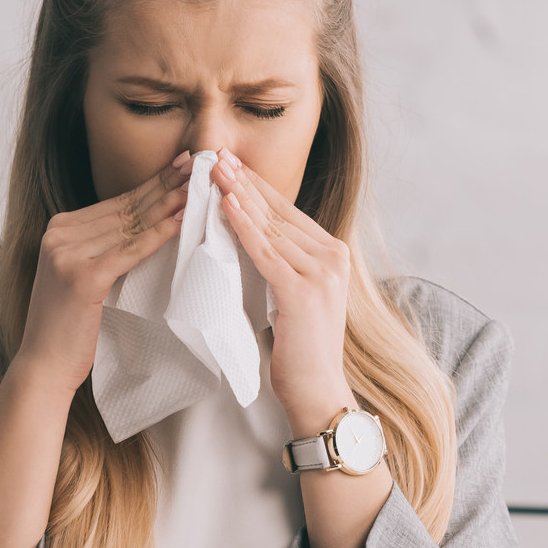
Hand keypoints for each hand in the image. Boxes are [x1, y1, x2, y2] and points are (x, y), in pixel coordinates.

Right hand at [15, 154, 189, 394]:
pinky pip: (130, 251)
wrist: (45, 365)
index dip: (152, 184)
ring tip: (198, 187)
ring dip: (168, 204)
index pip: (117, 203)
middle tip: (197, 163)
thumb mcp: (85, 275)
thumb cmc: (71, 327)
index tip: (181, 165)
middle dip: (165, 184)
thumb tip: (149, 224)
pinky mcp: (83, 276)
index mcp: (59, 229)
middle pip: (126, 208)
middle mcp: (59, 235)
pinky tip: (180, 221)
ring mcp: (67, 253)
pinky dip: (158, 235)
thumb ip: (105, 248)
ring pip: (131, 225)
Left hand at [213, 153, 354, 433]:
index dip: (258, 187)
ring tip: (214, 172)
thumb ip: (283, 265)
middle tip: (216, 155)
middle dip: (246, 182)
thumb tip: (250, 237)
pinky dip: (243, 226)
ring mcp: (321, 274)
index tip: (231, 164)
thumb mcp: (295, 297)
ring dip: (239, 196)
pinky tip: (226, 205)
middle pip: (279, 213)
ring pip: (271, 227)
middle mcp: (333, 258)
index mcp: (333, 256)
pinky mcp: (302, 292)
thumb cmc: (300, 351)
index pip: (288, 213)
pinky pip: (265, 252)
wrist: (317, 392)